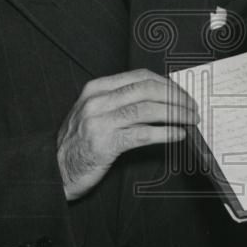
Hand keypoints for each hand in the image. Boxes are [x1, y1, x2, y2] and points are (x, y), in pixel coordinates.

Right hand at [56, 68, 198, 200]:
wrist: (53, 170)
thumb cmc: (77, 144)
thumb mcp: (93, 112)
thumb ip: (119, 101)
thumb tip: (160, 99)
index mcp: (96, 88)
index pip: (140, 76)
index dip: (167, 83)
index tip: (183, 93)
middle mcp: (97, 101)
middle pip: (147, 89)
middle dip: (176, 96)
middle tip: (193, 106)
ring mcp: (100, 121)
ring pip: (147, 109)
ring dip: (175, 114)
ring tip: (190, 119)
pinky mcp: (105, 143)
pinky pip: (143, 134)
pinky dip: (165, 133)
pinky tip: (178, 135)